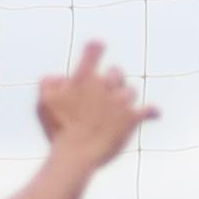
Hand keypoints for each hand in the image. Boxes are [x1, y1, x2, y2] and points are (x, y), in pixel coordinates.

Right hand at [34, 42, 152, 161]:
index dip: (95, 48)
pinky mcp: (132, 118)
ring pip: (130, 91)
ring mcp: (120, 101)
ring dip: (124, 98)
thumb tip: (60, 76)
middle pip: (116, 72)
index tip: (98, 46)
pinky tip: (155, 113)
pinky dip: (151, 112)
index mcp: (83, 78)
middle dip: (112, 79)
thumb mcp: (43, 103)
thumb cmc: (57, 129)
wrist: (77, 153)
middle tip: (106, 90)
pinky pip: (148, 111)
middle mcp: (104, 85)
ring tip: (118, 109)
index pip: (93, 52)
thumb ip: (48, 83)